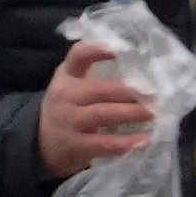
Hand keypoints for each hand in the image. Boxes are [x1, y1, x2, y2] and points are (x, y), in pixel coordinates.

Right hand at [35, 51, 158, 177]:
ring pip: (102, 114)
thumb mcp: (72, 85)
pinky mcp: (76, 145)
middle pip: (98, 89)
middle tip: (153, 96)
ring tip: (152, 114)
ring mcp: (69, 121)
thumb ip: (95, 74)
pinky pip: (103, 143)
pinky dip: (125, 143)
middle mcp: (65, 96)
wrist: (42, 143)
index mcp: (67, 77)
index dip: (95, 51)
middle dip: (128, 92)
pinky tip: (144, 141)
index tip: (116, 51)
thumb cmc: (68, 108)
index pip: (77, 57)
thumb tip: (141, 69)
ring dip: (130, 114)